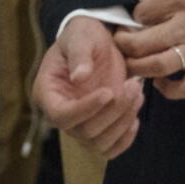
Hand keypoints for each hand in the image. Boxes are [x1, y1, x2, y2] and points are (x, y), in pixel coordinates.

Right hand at [32, 16, 143, 158]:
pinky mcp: (98, 126)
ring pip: (99, 143)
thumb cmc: (84, 35)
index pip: (61, 115)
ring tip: (137, 93)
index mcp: (48, 92)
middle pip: (84, 131)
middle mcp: (61, 113)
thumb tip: (79, 76)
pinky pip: (109, 148)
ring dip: (122, 122)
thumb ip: (80, 54)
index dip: (85, 109)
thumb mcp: (81, 35)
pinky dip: (124, 139)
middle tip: (133, 85)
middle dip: (113, 111)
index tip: (109, 92)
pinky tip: (135, 118)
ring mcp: (80, 123)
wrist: (98, 41)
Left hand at [114, 0, 184, 100]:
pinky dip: (168, 90)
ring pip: (157, 65)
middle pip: (142, 41)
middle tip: (121, 46)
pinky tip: (161, 83)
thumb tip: (145, 6)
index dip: (133, 18)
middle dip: (124, 45)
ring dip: (139, 68)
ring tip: (134, 66)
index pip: (144, 12)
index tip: (135, 22)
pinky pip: (184, 88)